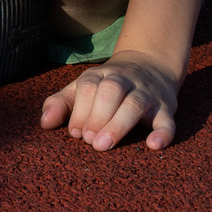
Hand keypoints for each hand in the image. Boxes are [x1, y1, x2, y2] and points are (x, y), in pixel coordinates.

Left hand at [39, 50, 182, 150]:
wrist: (150, 65)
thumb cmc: (108, 86)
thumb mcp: (84, 88)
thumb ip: (62, 103)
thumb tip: (44, 124)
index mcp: (100, 76)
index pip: (88, 87)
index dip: (79, 110)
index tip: (75, 133)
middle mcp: (124, 81)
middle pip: (111, 91)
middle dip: (97, 116)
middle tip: (89, 141)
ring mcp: (146, 93)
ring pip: (135, 104)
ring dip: (119, 125)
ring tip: (104, 145)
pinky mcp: (166, 108)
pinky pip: (167, 120)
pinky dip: (163, 133)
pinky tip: (154, 145)